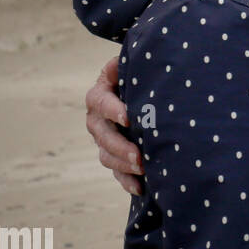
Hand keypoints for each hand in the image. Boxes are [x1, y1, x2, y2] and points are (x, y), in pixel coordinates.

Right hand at [85, 54, 143, 195]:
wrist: (151, 91)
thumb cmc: (146, 73)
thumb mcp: (138, 65)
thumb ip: (133, 62)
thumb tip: (128, 60)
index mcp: (100, 93)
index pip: (100, 101)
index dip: (112, 110)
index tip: (129, 118)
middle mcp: (97, 117)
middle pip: (102, 134)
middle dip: (120, 146)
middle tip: (140, 156)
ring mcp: (105, 138)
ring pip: (106, 155)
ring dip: (123, 165)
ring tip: (143, 169)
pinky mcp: (115, 155)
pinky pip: (116, 172)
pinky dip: (127, 181)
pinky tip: (141, 188)